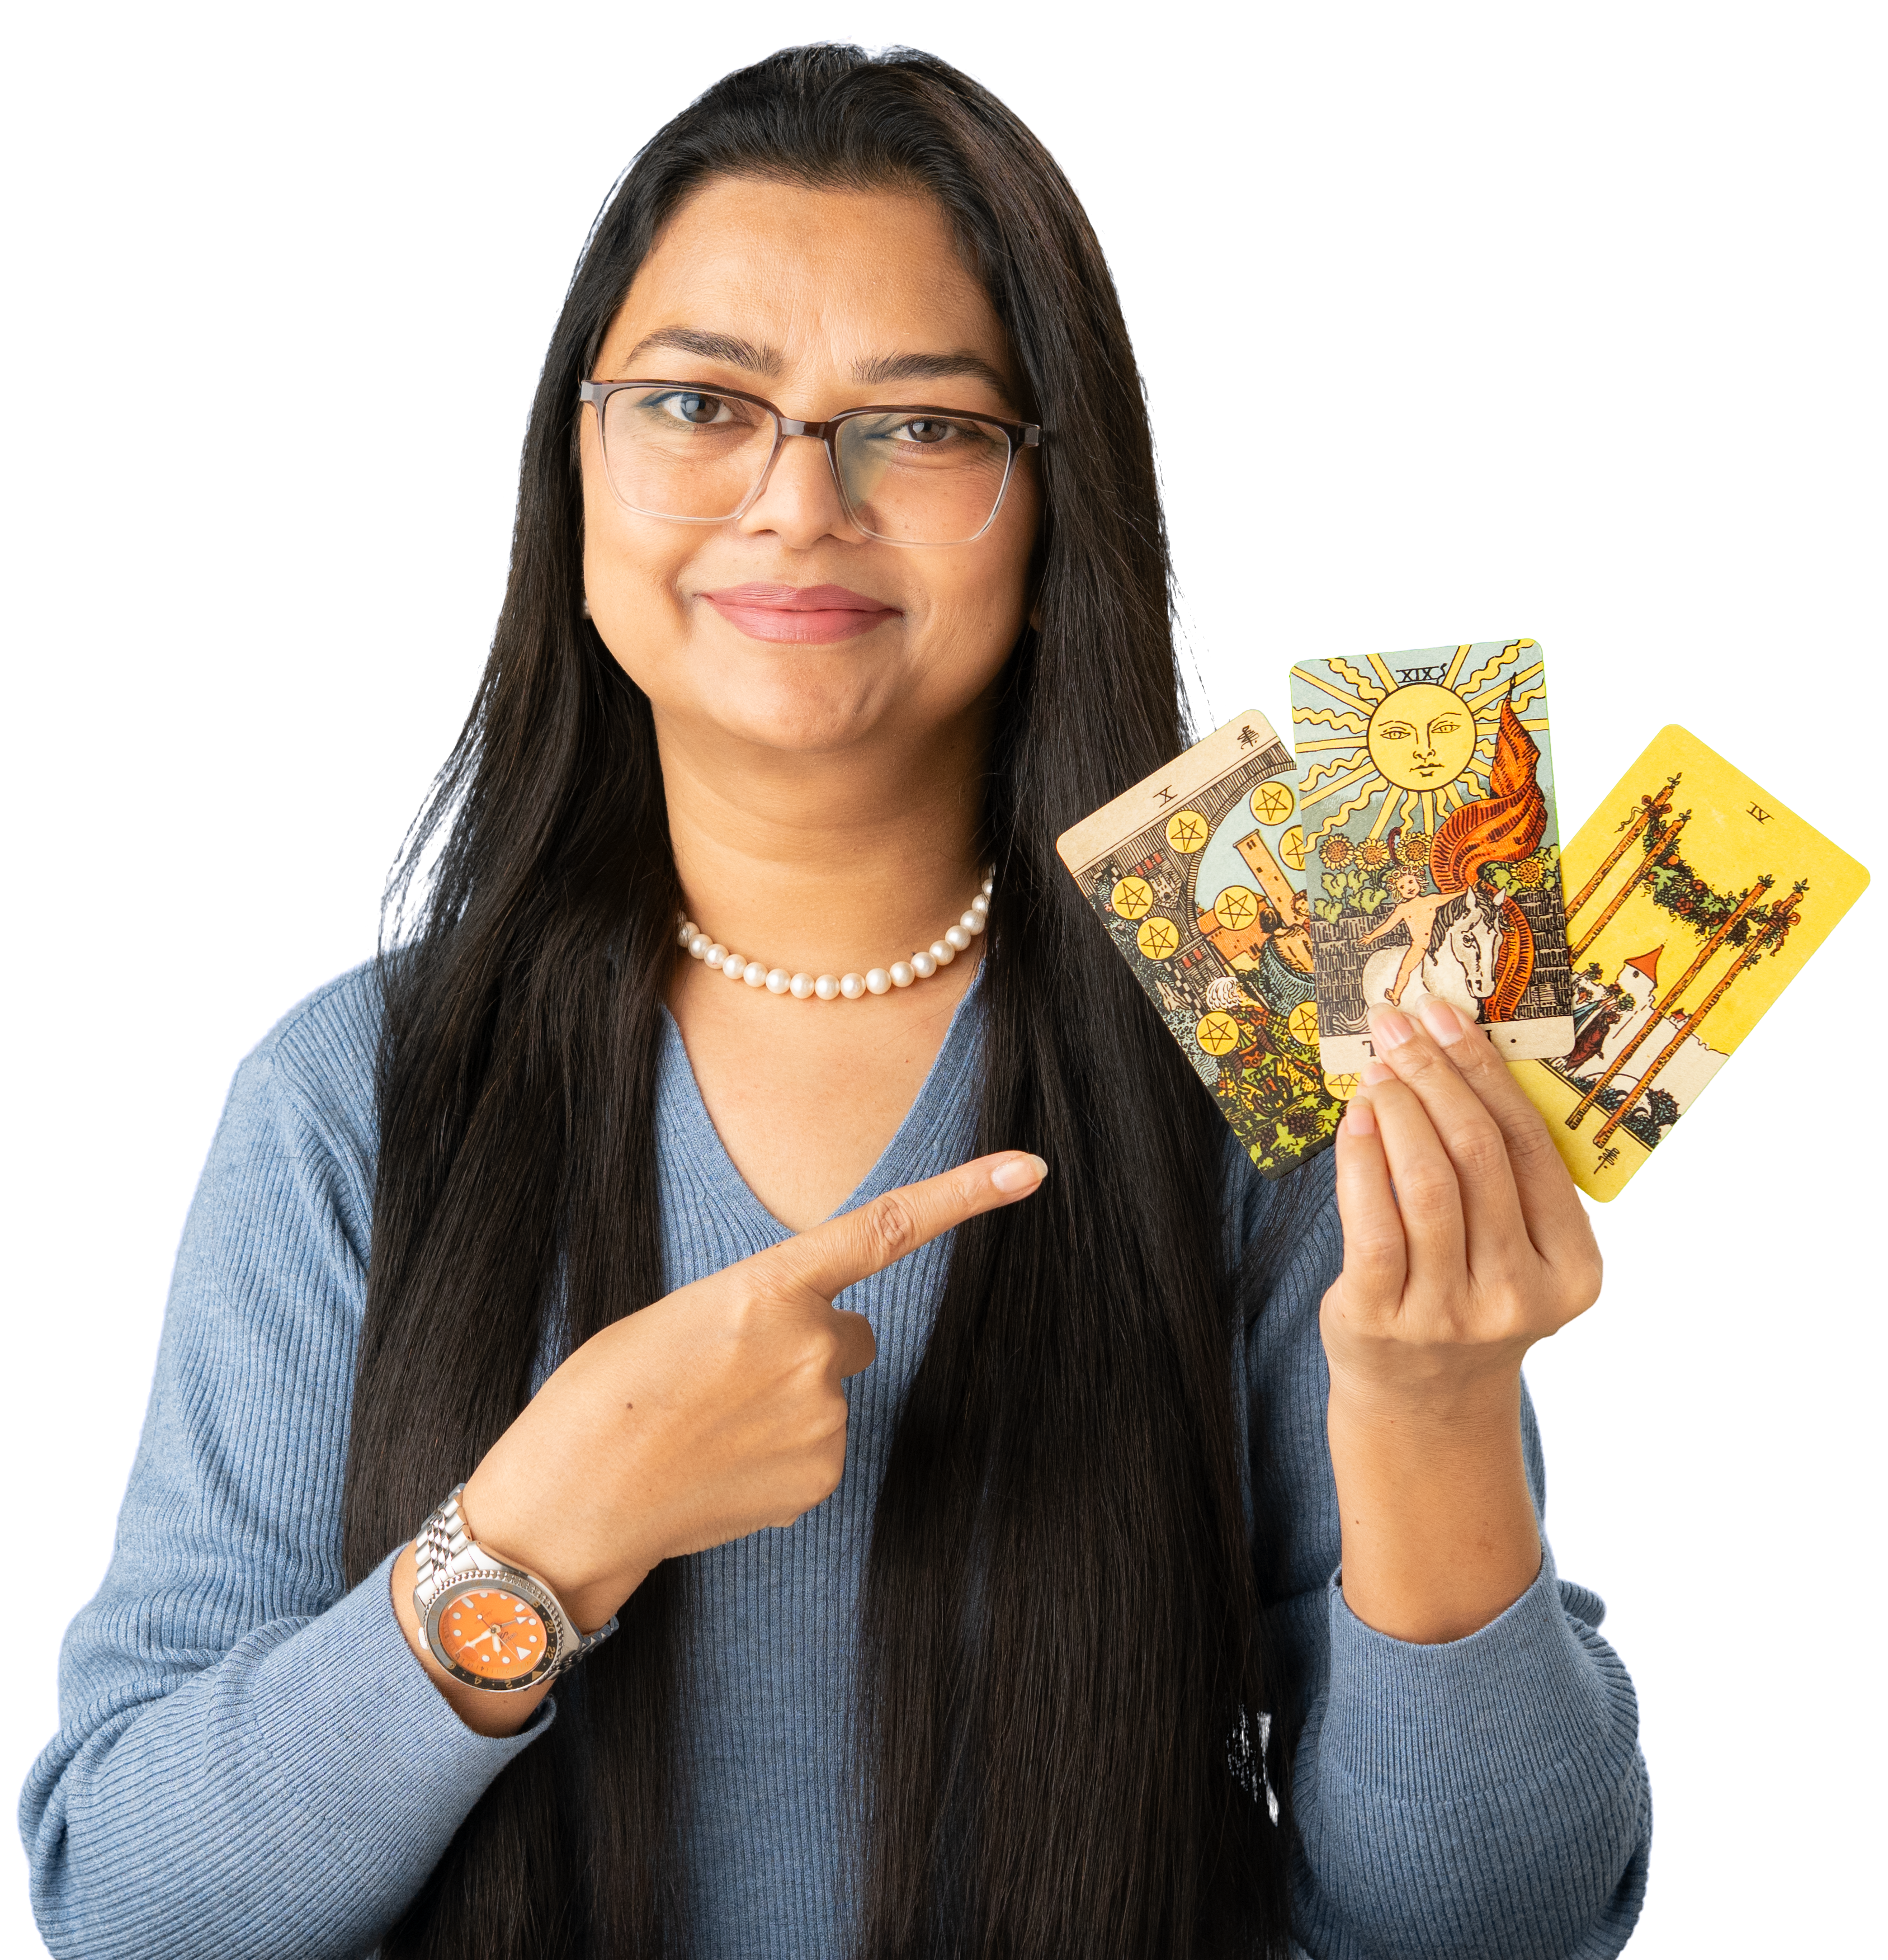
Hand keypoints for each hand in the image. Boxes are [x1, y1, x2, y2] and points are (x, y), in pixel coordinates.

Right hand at [457, 1149, 1048, 1634]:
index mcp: (768, 1286)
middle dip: (806, 1346)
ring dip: (785, 1403)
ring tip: (708, 1425)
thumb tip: (812, 1344)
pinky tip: (721, 1464)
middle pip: (848, 1332)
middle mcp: (812, 1347)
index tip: (1028, 1168)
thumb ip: (761, 1311)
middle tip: (725, 1375)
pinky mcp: (819, 1477)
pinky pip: (817, 1448)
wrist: (574, 1501)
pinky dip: (780, 1454)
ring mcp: (822, 1418)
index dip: (965, 1195)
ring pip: (828, 1394)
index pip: (885, 1228)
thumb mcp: (680, 1316)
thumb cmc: (609, 1393)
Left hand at [1317, 997, 1602, 1640]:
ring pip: (1426, 1182)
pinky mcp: (1381, 1320)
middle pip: (1479, 1156)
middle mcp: (1517, 1295)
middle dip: (1436, 1076)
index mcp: (1570, 1270)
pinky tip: (1354, 1119)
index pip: (1530, 1147)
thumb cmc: (1463, 1299)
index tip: (1450, 1017)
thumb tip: (1449, 1055)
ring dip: (1397, 1108)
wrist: (1422, 1405)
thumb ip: (1497, 1175)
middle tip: (1401, 1025)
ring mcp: (1449, 1314)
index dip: (1486, 1073)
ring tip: (1378, 1066)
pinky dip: (1361, 1158)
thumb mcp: (1508, 1250)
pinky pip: (1370, 1222)